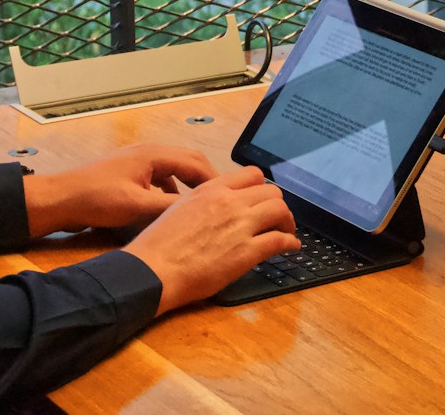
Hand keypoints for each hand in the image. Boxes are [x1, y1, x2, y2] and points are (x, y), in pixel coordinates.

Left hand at [23, 143, 218, 237]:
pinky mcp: (130, 172)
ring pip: (175, 169)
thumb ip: (169, 208)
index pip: (196, 163)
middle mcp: (149, 152)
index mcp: (154, 154)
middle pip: (189, 161)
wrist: (61, 199)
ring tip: (201, 206)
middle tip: (222, 200)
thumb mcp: (136, 207)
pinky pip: (161, 177)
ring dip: (189, 185)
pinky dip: (171, 190)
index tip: (230, 198)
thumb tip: (200, 212)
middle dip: (206, 180)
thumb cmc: (96, 199)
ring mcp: (138, 161)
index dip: (215, 181)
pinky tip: (169, 208)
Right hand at [122, 166, 298, 314]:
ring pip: (280, 210)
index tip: (263, 198)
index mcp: (211, 189)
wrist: (154, 269)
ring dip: (288, 221)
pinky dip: (291, 243)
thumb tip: (219, 208)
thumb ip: (204, 203)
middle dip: (278, 204)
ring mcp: (239, 225)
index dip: (262, 187)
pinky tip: (291, 247)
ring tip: (287, 231)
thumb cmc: (159, 245)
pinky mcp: (246, 252)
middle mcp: (228, 202)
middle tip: (277, 218)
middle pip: (271, 191)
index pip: (251, 175)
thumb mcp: (180, 208)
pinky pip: (279, 240)